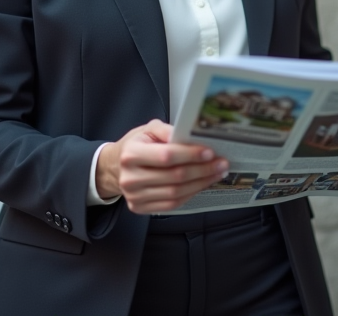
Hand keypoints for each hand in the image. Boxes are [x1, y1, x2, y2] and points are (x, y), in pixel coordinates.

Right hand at [95, 119, 228, 212]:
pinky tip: (201, 184)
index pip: (166, 156)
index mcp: (131, 154)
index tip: (210, 152)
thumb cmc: (136, 146)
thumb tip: (188, 133)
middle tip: (221, 163)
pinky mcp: (140, 207)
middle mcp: (130, 177)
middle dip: (202, 169)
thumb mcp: (148, 130)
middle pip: (174, 176)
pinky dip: (190, 194)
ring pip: (176, 192)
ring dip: (200, 183)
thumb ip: (167, 130)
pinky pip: (171, 204)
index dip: (190, 154)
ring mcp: (135, 195)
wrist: (116, 167)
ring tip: (216, 173)